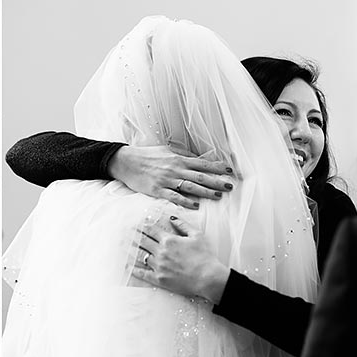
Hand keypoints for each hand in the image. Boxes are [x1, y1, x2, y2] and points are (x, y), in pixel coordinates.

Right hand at [108, 145, 233, 208]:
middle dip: (217, 181)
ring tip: (218, 196)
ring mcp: (166, 180)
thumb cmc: (146, 155)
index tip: (230, 170)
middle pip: (200, 176)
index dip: (217, 167)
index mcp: (178, 159)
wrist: (126, 161)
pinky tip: (196, 205)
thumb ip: (182, 155)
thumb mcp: (166, 150)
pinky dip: (186, 201)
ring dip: (206, 192)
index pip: (203, 163)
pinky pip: (174, 196)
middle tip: (230, 186)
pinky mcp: (157, 190)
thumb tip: (197, 158)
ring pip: (191, 186)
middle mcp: (175, 169)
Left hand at [131, 216, 228, 303]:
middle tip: (125, 231)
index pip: (151, 229)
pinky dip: (134, 269)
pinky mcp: (159, 279)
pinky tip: (128, 266)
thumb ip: (183, 225)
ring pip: (140, 255)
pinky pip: (143, 273)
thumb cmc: (205, 256)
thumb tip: (172, 218)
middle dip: (133, 235)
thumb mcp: (197, 236)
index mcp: (169, 240)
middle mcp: (161, 252)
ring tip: (123, 245)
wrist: (207, 278)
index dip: (143, 225)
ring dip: (131, 249)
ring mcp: (159, 266)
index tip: (137, 222)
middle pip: (142, 241)